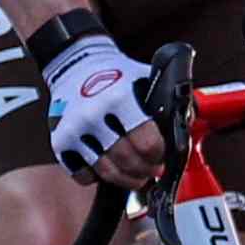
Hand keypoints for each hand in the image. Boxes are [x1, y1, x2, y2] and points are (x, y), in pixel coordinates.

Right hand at [45, 36, 169, 185]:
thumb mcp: (145, 79)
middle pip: (127, 161)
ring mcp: (73, 130)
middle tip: (152, 169)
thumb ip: (167, 103)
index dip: (159, 155)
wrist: (76, 65)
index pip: (147, 143)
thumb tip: (185, 131)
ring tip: (136, 175)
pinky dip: (98, 178)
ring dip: (126, 179)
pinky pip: (82, 175)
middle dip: (146, 170)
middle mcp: (93, 114)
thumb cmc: (116, 75)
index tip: (161, 155)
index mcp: (119, 98)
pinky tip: (109, 166)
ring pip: (106, 172)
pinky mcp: (60, 142)